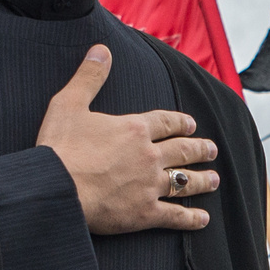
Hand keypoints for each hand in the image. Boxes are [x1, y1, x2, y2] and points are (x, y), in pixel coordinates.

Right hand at [35, 46, 218, 233]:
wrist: (56, 189)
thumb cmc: (60, 147)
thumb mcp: (69, 103)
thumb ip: (89, 77)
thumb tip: (102, 49)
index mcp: (134, 129)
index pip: (166, 122)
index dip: (180, 122)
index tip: (191, 125)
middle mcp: (149, 156)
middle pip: (182, 150)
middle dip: (199, 149)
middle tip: (211, 149)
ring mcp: (150, 185)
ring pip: (185, 181)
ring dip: (202, 180)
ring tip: (214, 179)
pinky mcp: (145, 213)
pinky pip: (175, 216)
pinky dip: (191, 218)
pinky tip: (203, 219)